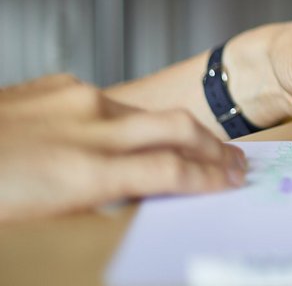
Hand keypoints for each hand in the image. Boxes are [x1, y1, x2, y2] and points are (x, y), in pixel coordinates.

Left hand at [0, 75, 246, 221]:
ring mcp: (76, 100)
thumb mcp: (40, 219)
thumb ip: (92, 204)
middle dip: (214, 147)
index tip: (230, 184)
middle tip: (236, 161)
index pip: (171, 171)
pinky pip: (106, 101)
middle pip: (177, 129)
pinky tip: (126, 130)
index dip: (210, 178)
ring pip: (146, 111)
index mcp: (84, 173)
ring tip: (195, 145)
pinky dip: (127, 118)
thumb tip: (127, 200)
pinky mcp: (59, 85)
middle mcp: (89, 128)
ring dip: (178, 129)